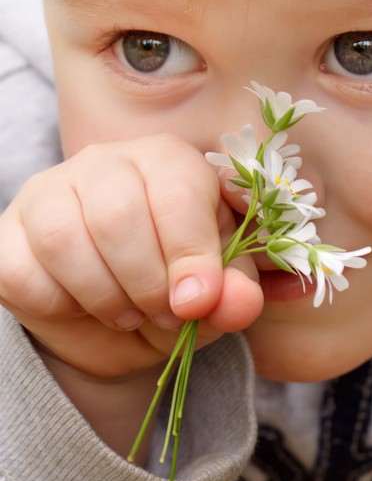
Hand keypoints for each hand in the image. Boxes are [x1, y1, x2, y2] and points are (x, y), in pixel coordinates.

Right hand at [0, 134, 262, 379]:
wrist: (117, 319)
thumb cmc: (175, 287)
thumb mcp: (217, 293)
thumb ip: (236, 292)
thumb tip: (239, 302)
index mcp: (169, 161)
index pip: (178, 191)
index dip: (190, 254)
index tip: (196, 302)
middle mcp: (105, 162)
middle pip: (117, 215)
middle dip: (147, 282)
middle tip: (164, 313)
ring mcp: (49, 192)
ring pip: (64, 239)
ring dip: (104, 296)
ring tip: (128, 313)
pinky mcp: (9, 233)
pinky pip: (22, 270)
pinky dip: (58, 305)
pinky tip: (82, 305)